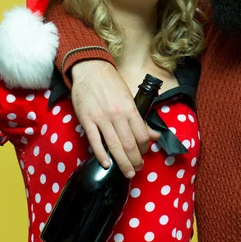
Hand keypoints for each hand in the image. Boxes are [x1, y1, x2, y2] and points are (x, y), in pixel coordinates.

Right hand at [72, 61, 159, 176]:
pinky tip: (106, 164)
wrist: (90, 69)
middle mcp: (117, 115)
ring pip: (114, 146)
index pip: (142, 135)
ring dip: (122, 162)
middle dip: (135, 161)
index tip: (144, 154)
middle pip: (129, 145)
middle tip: (137, 169)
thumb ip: (140, 119)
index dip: (145, 148)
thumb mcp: (130, 98)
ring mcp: (101, 118)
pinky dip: (101, 155)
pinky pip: (95, 141)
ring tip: (127, 172)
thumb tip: (153, 135)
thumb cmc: (111, 83)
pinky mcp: (86, 120)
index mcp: (130, 109)